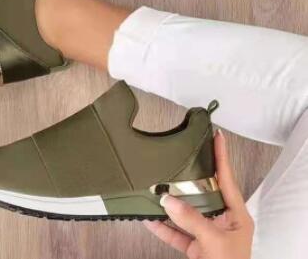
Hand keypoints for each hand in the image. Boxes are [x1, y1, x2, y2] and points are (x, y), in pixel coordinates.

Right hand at [144, 130, 253, 258]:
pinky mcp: (194, 248)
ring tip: (153, 188)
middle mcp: (221, 220)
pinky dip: (161, 227)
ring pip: (185, 213)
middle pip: (202, 193)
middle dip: (186, 180)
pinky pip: (175, 233)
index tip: (216, 135)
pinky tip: (148, 218)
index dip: (222, 155)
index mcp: (236, 215)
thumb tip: (167, 200)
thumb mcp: (214, 242)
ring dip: (169, 205)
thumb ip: (192, 220)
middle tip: (175, 159)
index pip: (228, 178)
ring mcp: (206, 234)